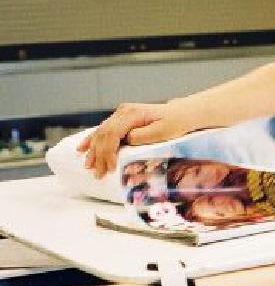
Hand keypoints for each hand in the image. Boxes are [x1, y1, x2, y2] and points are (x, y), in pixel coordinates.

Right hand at [78, 100, 197, 176]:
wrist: (181, 114)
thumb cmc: (175, 124)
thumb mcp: (162, 131)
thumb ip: (142, 136)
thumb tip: (126, 141)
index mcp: (131, 114)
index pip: (112, 134)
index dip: (107, 152)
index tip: (108, 168)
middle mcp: (123, 111)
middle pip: (103, 135)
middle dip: (99, 155)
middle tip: (97, 174)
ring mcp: (120, 114)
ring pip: (101, 133)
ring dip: (94, 151)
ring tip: (89, 167)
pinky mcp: (121, 119)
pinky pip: (103, 130)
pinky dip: (92, 140)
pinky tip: (82, 148)